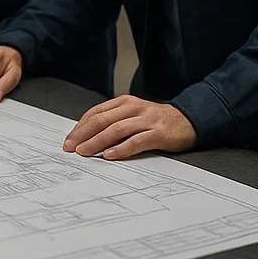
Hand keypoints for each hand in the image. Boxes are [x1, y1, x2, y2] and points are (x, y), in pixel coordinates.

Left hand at [63, 96, 195, 159]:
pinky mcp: (158, 133)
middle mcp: (133, 108)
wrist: (188, 120)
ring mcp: (146, 120)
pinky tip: (109, 155)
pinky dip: (121, 148)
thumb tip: (87, 137)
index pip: (96, 113)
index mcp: (124, 103)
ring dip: (97, 141)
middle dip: (83, 134)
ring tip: (84, 151)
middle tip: (70, 147)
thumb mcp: (132, 115)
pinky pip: (136, 141)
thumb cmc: (156, 121)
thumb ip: (113, 121)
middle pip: (102, 120)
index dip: (80, 126)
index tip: (69, 139)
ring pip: (116, 130)